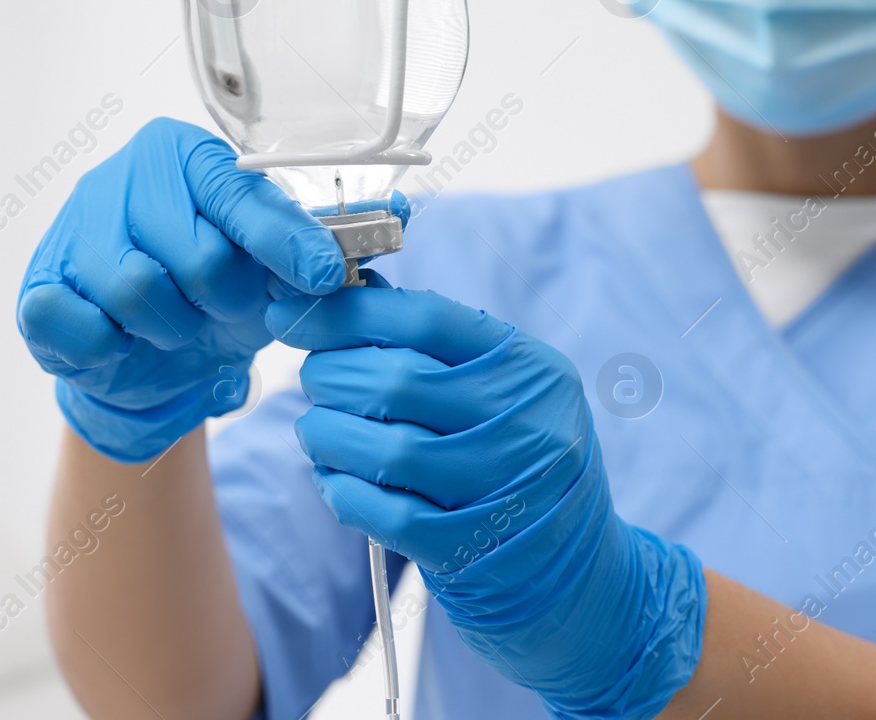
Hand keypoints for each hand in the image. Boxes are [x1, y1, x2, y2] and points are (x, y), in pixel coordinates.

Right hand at [17, 118, 349, 462]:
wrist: (147, 359)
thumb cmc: (215, 294)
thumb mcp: (274, 266)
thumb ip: (326, 241)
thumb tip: (399, 216)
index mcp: (187, 155)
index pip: (239, 194)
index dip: (284, 242)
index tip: (319, 278)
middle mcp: (124, 177)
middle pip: (193, 253)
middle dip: (224, 299)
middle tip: (227, 308)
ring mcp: (75, 228)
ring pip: (137, 289)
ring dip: (172, 326)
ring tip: (179, 325)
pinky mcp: (39, 284)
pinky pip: (75, 321)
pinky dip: (109, 345)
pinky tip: (123, 339)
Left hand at [270, 279, 706, 719]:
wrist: (577, 576)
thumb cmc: (521, 464)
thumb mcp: (506, 394)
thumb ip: (437, 348)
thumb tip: (347, 299)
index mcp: (532, 369)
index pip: (428, 318)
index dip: (351, 312)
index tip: (298, 312)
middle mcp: (526, 424)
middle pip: (398, 380)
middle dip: (331, 374)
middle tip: (311, 378)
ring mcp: (502, 489)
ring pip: (386, 448)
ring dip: (327, 434)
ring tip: (314, 429)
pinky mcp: (473, 549)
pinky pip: (387, 513)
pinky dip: (343, 491)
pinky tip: (332, 479)